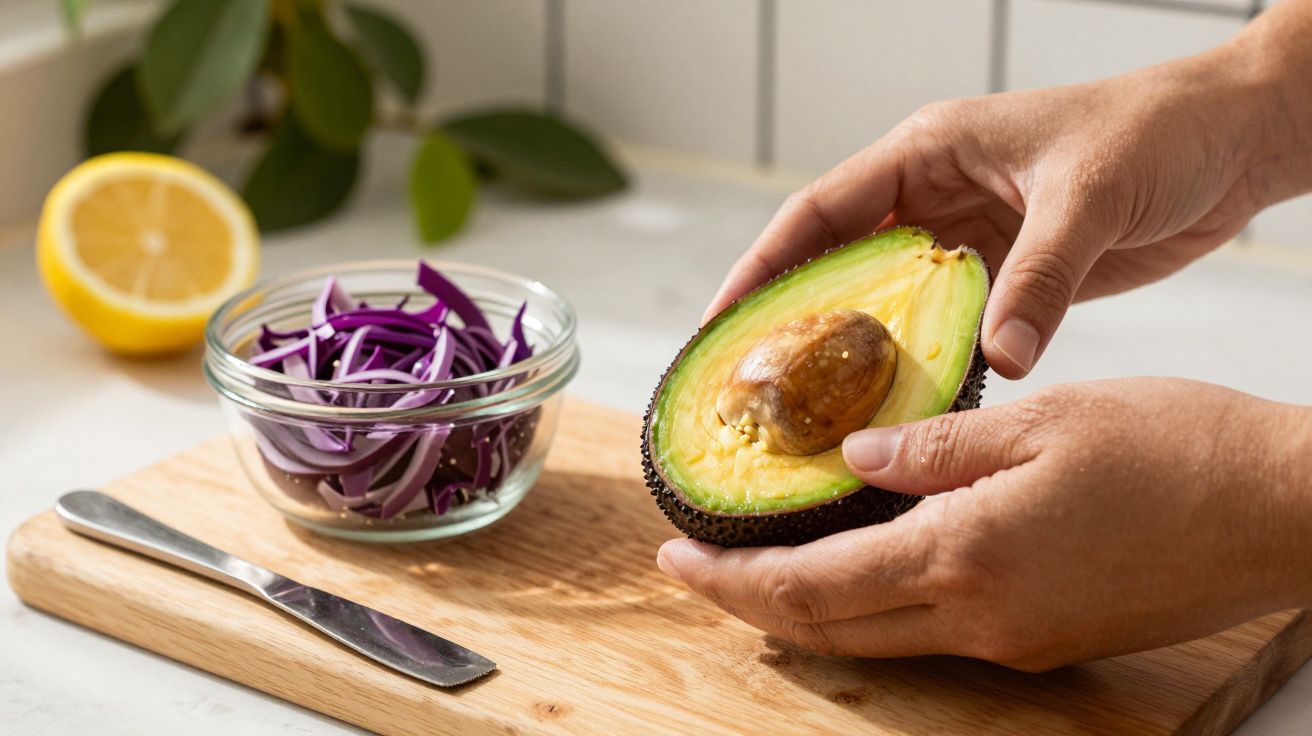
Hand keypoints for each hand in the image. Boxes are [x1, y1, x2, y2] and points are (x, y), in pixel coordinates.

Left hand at [656, 379, 1311, 669]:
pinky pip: (932, 632)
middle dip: (750, 603)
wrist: (1284, 510)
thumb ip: (933, 448)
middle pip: (831, 628)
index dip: (730, 579)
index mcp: (966, 556)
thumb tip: (851, 460)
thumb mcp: (1042, 422)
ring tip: (755, 566)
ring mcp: (1015, 639)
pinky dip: (874, 604)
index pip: (811, 587)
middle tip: (693, 568)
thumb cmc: (1177, 451)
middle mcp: (981, 617)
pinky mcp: (1046, 639)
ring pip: (877, 638)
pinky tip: (860, 562)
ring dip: (808, 609)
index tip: (673, 557)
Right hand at [704, 5, 1311, 378]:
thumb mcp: (1087, 197)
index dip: (765, 265)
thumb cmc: (1156, 132)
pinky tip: (898, 405)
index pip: (821, 211)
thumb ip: (1040, 278)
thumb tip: (1002, 357)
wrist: (1231, 141)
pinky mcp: (1006, 275)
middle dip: (794, 319)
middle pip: (839, 262)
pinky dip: (920, 362)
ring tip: (812, 411)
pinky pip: (945, 325)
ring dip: (854, 350)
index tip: (724, 320)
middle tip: (755, 386)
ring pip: (888, 301)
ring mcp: (967, 239)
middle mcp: (934, 196)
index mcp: (928, 151)